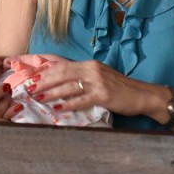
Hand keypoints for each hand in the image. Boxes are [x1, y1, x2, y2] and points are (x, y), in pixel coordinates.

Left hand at [11, 56, 155, 117]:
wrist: (143, 95)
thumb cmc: (122, 89)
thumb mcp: (101, 77)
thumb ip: (84, 77)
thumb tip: (63, 82)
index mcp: (90, 65)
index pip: (63, 66)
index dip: (46, 72)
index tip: (32, 78)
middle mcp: (92, 70)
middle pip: (62, 74)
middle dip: (44, 81)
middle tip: (30, 88)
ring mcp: (98, 82)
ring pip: (69, 86)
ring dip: (52, 92)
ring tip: (39, 98)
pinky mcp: (104, 95)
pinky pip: (82, 99)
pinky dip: (69, 104)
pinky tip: (59, 108)